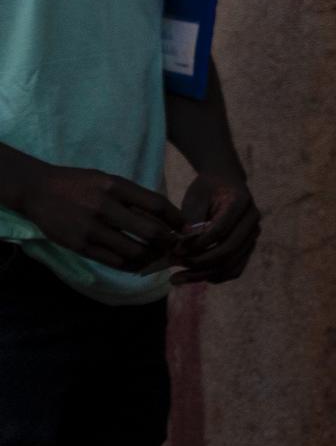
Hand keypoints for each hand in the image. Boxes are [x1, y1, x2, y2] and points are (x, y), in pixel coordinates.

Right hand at [9, 162, 183, 272]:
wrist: (38, 191)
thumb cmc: (79, 184)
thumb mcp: (108, 180)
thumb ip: (132, 196)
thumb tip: (163, 215)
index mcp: (116, 187)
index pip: (157, 205)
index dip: (177, 218)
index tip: (186, 226)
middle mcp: (106, 207)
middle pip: (150, 232)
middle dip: (169, 241)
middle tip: (175, 245)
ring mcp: (91, 229)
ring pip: (134, 251)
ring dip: (151, 257)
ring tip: (157, 256)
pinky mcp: (79, 246)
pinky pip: (113, 261)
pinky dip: (130, 265)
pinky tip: (136, 263)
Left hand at [173, 173, 259, 284]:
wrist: (225, 183)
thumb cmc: (207, 189)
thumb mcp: (196, 197)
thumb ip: (191, 219)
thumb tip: (183, 246)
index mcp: (241, 202)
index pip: (220, 230)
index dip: (197, 244)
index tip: (174, 250)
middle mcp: (252, 221)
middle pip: (228, 251)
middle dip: (198, 262)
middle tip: (172, 264)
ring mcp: (253, 236)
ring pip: (231, 265)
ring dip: (202, 275)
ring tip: (176, 278)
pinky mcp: (248, 248)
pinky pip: (234, 270)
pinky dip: (214, 277)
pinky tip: (193, 276)